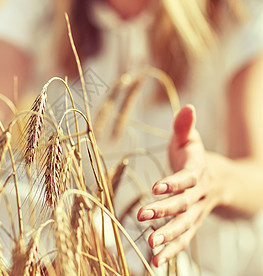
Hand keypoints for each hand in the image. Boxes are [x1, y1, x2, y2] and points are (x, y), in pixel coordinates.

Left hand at [137, 105, 222, 266]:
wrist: (223, 181)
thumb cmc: (197, 157)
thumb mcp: (191, 140)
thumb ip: (185, 126)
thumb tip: (187, 106)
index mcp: (198, 171)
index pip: (186, 177)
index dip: (173, 182)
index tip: (157, 187)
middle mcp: (199, 194)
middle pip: (183, 204)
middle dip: (164, 210)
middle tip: (143, 215)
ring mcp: (197, 212)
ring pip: (185, 226)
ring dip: (168, 236)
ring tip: (150, 246)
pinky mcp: (192, 224)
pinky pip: (184, 239)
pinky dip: (171, 250)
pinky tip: (156, 262)